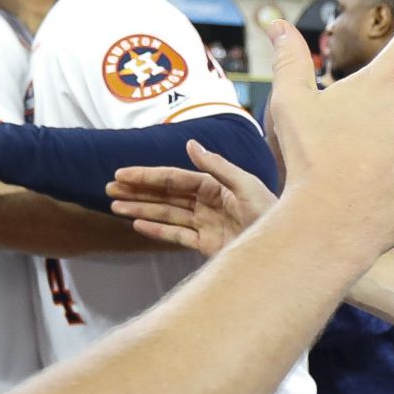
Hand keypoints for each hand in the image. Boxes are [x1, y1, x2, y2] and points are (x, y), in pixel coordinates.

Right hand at [107, 141, 275, 256]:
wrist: (284, 249)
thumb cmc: (271, 213)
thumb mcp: (246, 185)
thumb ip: (217, 167)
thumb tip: (190, 144)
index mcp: (215, 185)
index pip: (173, 178)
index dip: (147, 175)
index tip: (122, 173)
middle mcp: (207, 203)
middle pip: (165, 195)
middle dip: (138, 191)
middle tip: (109, 189)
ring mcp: (205, 224)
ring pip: (166, 214)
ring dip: (141, 209)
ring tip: (115, 206)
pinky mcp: (207, 245)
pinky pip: (177, 236)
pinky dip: (158, 230)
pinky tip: (138, 224)